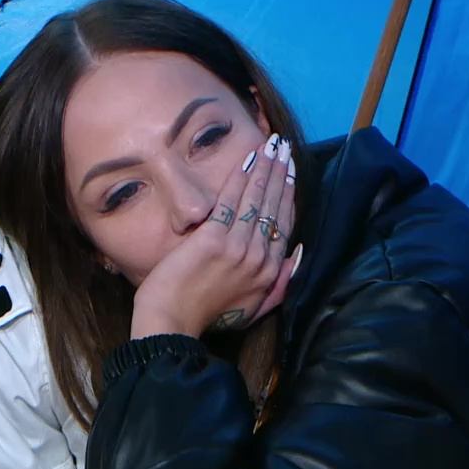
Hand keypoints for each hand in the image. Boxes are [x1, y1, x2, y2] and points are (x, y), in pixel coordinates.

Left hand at [130, 133, 300, 339]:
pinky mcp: (214, 239)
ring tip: (271, 145)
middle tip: (284, 148)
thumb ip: (279, 286)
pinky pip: (231, 200)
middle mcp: (260, 258)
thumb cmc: (206, 316)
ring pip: (257, 198)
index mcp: (270, 273)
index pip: (285, 224)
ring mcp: (238, 247)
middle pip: (275, 206)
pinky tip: (248, 159)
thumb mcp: (253, 309)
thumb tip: (297, 256)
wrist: (172, 323)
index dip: (289, 194)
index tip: (290, 172)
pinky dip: (242, 177)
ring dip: (266, 168)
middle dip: (281, 172)